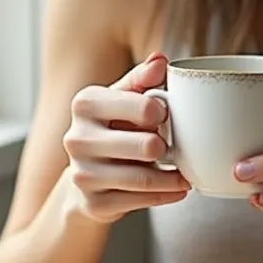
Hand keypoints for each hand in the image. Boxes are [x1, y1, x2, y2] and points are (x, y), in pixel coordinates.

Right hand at [63, 52, 188, 223]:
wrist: (88, 175)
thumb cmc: (113, 128)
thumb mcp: (124, 98)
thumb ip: (142, 79)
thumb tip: (160, 60)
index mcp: (85, 103)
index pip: (140, 105)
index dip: (162, 112)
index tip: (167, 115)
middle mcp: (77, 138)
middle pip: (145, 145)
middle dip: (166, 147)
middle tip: (173, 147)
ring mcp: (82, 173)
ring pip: (143, 178)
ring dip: (172, 177)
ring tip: (185, 173)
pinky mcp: (92, 203)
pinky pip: (139, 201)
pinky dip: (165, 196)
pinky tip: (177, 189)